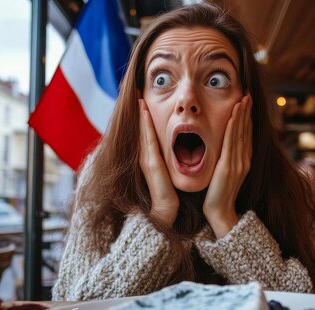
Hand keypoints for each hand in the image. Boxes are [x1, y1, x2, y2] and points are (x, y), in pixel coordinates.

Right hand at [139, 99, 178, 227]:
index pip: (147, 133)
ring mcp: (147, 160)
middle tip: (137, 93)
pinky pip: (148, 141)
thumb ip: (169, 161)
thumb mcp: (169, 173)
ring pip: (142, 132)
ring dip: (140, 114)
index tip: (143, 101)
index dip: (144, 118)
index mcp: (151, 158)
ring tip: (139, 98)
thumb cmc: (170, 194)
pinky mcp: (151, 164)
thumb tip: (178, 150)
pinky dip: (145, 126)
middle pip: (141, 130)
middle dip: (139, 112)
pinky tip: (145, 114)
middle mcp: (146, 157)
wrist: (165, 212)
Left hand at [203, 94, 252, 237]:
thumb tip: (223, 147)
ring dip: (242, 115)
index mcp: (243, 160)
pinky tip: (234, 115)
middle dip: (247, 112)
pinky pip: (232, 143)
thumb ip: (226, 158)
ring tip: (243, 99)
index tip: (246, 102)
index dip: (247, 117)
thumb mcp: (224, 172)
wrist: (220, 212)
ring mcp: (238, 163)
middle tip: (248, 95)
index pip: (246, 134)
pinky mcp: (229, 167)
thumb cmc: (218, 193)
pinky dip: (234, 127)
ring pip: (240, 133)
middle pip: (246, 130)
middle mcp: (244, 159)